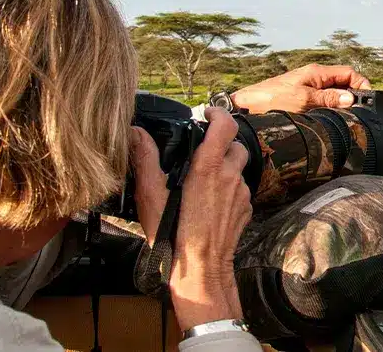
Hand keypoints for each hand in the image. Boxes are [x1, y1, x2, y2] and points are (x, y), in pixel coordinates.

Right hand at [131, 108, 252, 329]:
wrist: (201, 269)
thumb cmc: (173, 235)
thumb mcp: (152, 197)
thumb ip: (145, 161)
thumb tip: (136, 134)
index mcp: (209, 167)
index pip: (225, 125)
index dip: (218, 113)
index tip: (207, 113)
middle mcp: (231, 176)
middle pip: (235, 145)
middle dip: (222, 144)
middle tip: (203, 151)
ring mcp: (242, 193)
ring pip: (239, 169)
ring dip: (226, 168)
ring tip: (204, 181)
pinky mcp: (246, 208)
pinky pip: (241, 190)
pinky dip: (230, 189)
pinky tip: (211, 203)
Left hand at [230, 64, 371, 112]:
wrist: (245, 108)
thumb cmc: (271, 100)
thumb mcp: (303, 100)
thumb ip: (328, 99)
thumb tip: (351, 99)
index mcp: (317, 72)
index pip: (349, 73)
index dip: (361, 85)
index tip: (366, 101)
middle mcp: (314, 79)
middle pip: (343, 85)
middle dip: (352, 98)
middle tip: (356, 114)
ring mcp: (308, 90)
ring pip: (333, 96)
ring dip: (340, 107)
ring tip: (343, 120)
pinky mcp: (301, 101)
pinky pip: (323, 105)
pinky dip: (329, 112)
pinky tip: (328, 123)